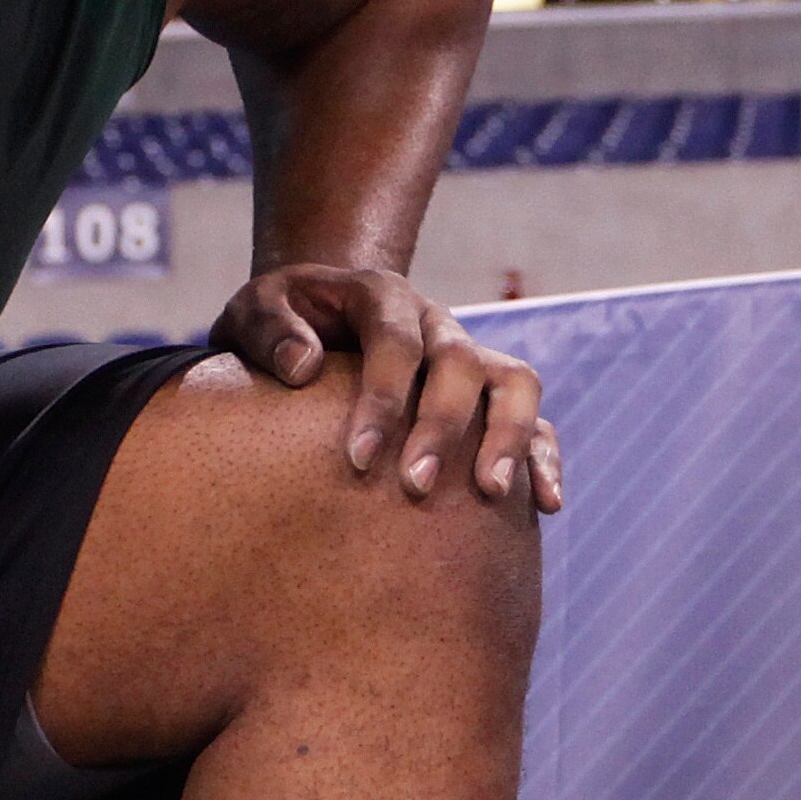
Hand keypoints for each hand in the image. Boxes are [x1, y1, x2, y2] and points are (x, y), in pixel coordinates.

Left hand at [214, 263, 564, 511]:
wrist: (313, 322)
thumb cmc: (278, 326)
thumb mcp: (253, 311)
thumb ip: (269, 329)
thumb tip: (304, 366)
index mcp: (381, 295)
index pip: (395, 342)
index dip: (383, 399)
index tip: (359, 459)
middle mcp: (435, 323)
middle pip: (460, 362)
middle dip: (441, 427)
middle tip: (415, 489)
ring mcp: (469, 357)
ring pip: (515, 382)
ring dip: (508, 436)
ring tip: (490, 493)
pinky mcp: (489, 395)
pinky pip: (536, 418)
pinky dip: (544, 456)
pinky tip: (546, 504)